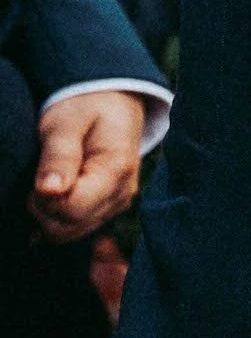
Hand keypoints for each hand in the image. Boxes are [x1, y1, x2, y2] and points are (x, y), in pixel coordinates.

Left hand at [29, 91, 144, 242]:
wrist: (112, 103)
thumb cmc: (85, 108)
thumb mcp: (65, 122)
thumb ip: (59, 156)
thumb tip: (49, 191)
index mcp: (117, 170)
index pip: (71, 209)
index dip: (43, 198)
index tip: (41, 173)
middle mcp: (121, 195)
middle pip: (66, 228)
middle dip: (42, 208)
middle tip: (41, 175)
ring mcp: (115, 206)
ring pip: (66, 234)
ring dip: (47, 214)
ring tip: (49, 180)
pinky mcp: (106, 211)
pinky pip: (72, 231)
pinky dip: (55, 218)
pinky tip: (56, 193)